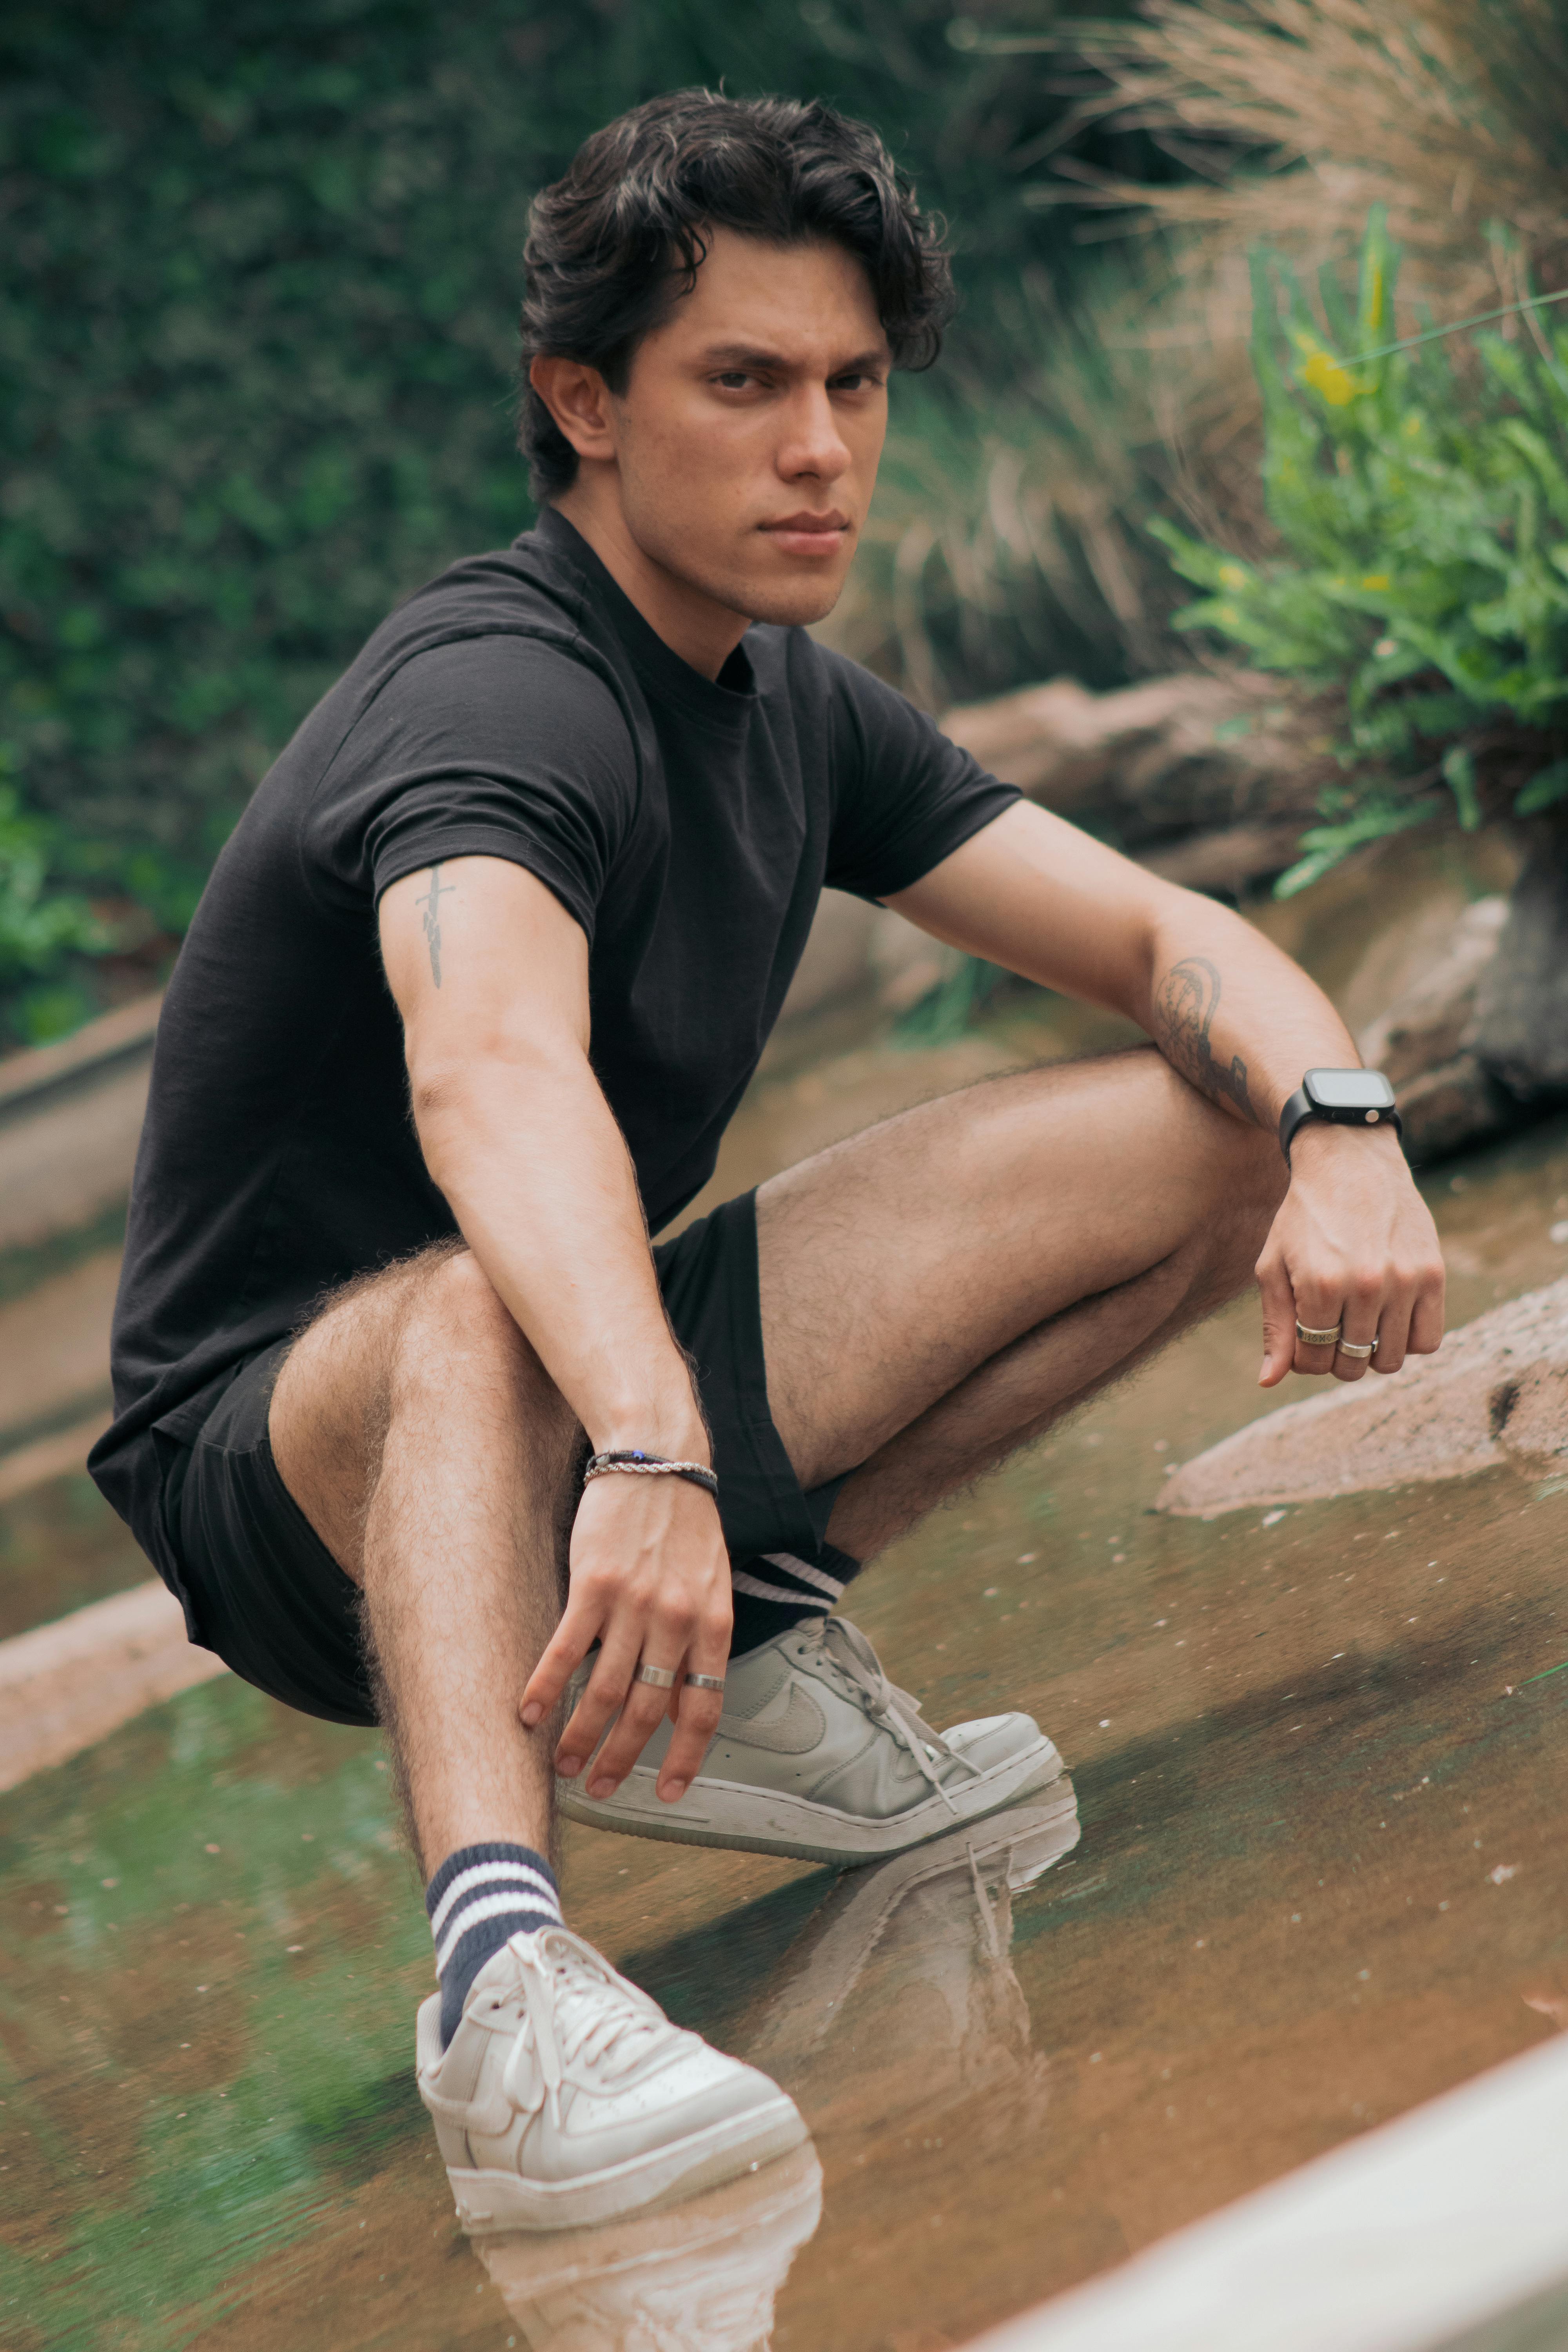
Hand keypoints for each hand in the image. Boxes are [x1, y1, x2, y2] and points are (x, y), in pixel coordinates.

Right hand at [518, 1468, 731, 1803]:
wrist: (658, 1458)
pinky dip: (546, 1687)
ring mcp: (635, 1602)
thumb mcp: (710, 1586)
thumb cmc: (684, 1525)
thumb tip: (682, 1706)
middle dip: (621, 1760)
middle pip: (648, 1710)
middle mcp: (677, 1619)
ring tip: (563, 1764)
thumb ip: (699, 1645)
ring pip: (605, 1690)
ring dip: (580, 1735)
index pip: (704, 1708)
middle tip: (599, 1789)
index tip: (663, 1793)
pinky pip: (566, 1649)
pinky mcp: (594, 1584)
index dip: (685, 1758)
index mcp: (714, 1624)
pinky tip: (530, 1713)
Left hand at [1255, 1123, 1444, 1387]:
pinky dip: (1408, 1340)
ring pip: (1390, 1361)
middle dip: (1336, 1354)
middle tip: (1332, 1324)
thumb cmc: (1304, 1218)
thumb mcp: (1273, 1266)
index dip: (1304, 1355)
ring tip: (1359, 1319)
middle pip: (1352, 1365)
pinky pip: (1428, 1341)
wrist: (1350, 1162)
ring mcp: (1404, 1281)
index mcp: (1319, 1286)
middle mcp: (1365, 1286)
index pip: (1312, 1361)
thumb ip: (1274, 1326)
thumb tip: (1268, 1381)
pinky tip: (1389, 1316)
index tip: (1305, 1331)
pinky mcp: (1433, 1274)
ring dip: (1372, 1350)